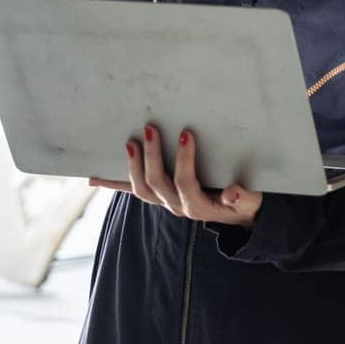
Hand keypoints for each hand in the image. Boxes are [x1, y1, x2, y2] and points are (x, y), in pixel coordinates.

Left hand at [89, 123, 262, 227]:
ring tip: (130, 142)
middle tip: (150, 129)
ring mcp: (165, 202)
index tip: (185, 134)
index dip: (183, 161)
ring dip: (132, 166)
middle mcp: (177, 206)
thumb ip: (245, 198)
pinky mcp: (159, 196)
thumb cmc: (246, 203)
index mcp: (198, 206)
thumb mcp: (251, 201)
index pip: (185, 184)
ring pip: (142, 189)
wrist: (239, 215)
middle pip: (156, 184)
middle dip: (151, 157)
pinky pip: (133, 191)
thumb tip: (232, 193)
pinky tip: (93, 178)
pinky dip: (113, 184)